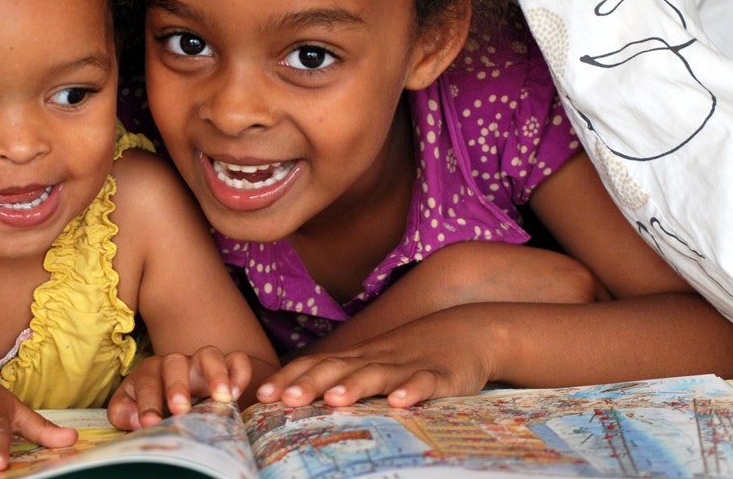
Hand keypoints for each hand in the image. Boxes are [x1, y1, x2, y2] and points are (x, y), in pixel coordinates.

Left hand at [106, 346, 254, 429]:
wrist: (171, 401)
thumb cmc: (148, 406)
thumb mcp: (127, 409)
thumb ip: (123, 412)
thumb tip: (137, 418)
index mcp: (149, 371)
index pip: (147, 382)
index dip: (147, 402)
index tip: (150, 422)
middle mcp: (176, 363)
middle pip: (175, 362)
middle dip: (178, 386)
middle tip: (181, 409)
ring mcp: (202, 363)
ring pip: (209, 354)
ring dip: (216, 374)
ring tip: (222, 398)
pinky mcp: (225, 368)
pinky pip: (237, 360)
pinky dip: (240, 373)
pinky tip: (237, 394)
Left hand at [256, 307, 495, 408]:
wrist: (471, 330)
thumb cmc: (415, 352)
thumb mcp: (376, 363)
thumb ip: (344, 377)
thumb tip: (300, 397)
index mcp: (360, 358)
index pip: (317, 365)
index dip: (289, 379)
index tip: (260, 395)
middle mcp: (378, 359)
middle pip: (339, 369)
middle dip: (310, 383)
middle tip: (284, 399)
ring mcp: (409, 366)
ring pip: (378, 375)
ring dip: (355, 386)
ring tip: (333, 399)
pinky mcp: (442, 376)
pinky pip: (426, 383)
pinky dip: (412, 391)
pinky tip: (399, 402)